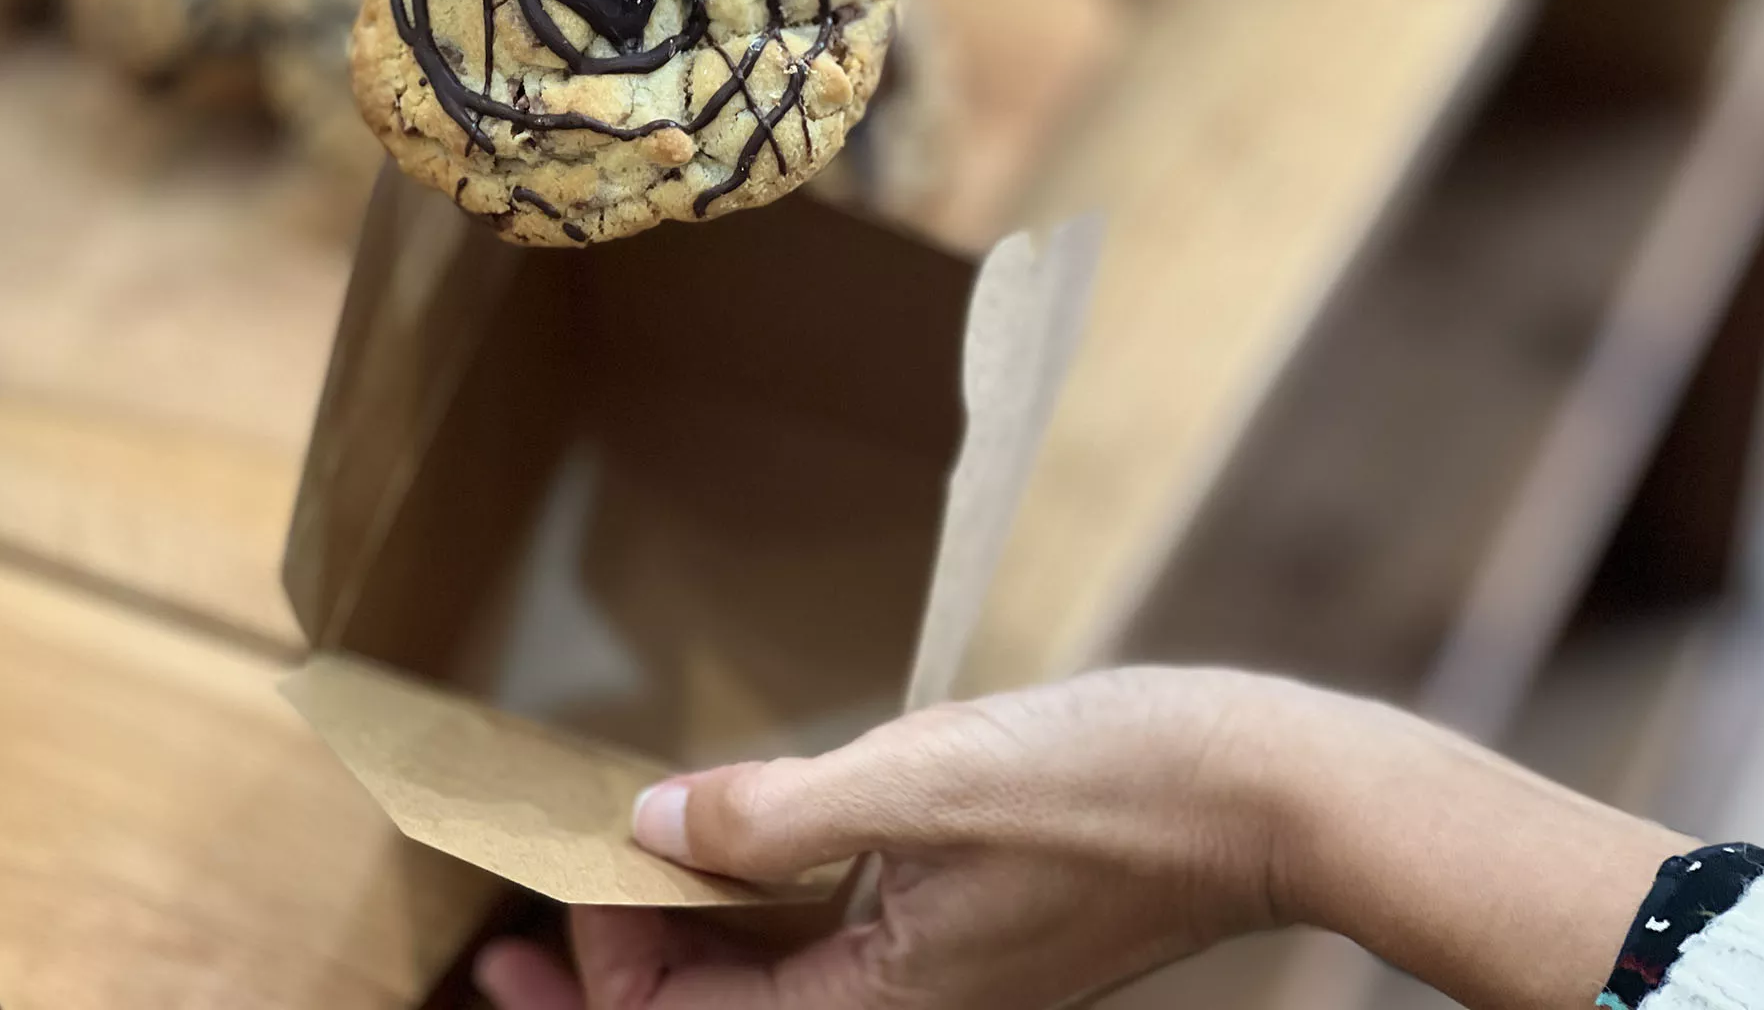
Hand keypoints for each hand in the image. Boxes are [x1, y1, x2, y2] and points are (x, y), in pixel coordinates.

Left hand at [474, 667, 1296, 1009]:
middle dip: (615, 976)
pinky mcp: (962, 928)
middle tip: (510, 934)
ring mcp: (935, 976)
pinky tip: (733, 843)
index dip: (602, 967)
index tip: (553, 883)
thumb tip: (653, 825)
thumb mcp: (919, 784)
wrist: (1253, 789)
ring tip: (606, 879)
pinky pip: (830, 935)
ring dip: (682, 936)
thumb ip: (773, 815)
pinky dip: (762, 900)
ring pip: (771, 978)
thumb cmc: (1106, 790)